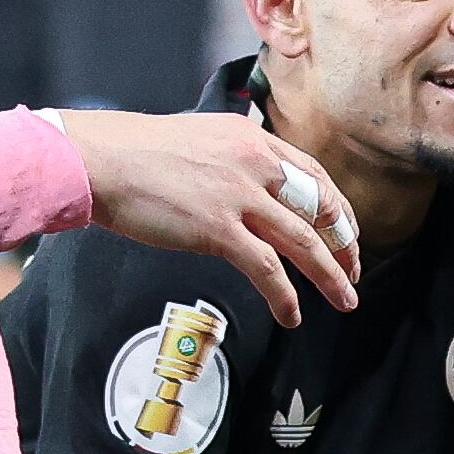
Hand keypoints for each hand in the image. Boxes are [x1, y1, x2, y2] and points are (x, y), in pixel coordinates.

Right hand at [55, 109, 361, 324]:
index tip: (347, 232)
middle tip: (354, 270)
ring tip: (345, 300)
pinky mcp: (219, 229)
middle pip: (320, 207)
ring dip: (330, 275)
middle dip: (344, 244)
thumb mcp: (198, 140)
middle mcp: (255, 163)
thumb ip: (230, 161)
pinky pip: (267, 269)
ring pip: (304, 241)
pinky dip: (285, 295)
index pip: (314, 174)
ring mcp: (239, 196)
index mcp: (252, 139)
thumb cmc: (134, 153)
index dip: (337, 208)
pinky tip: (292, 314)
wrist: (99, 159)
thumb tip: (244, 188)